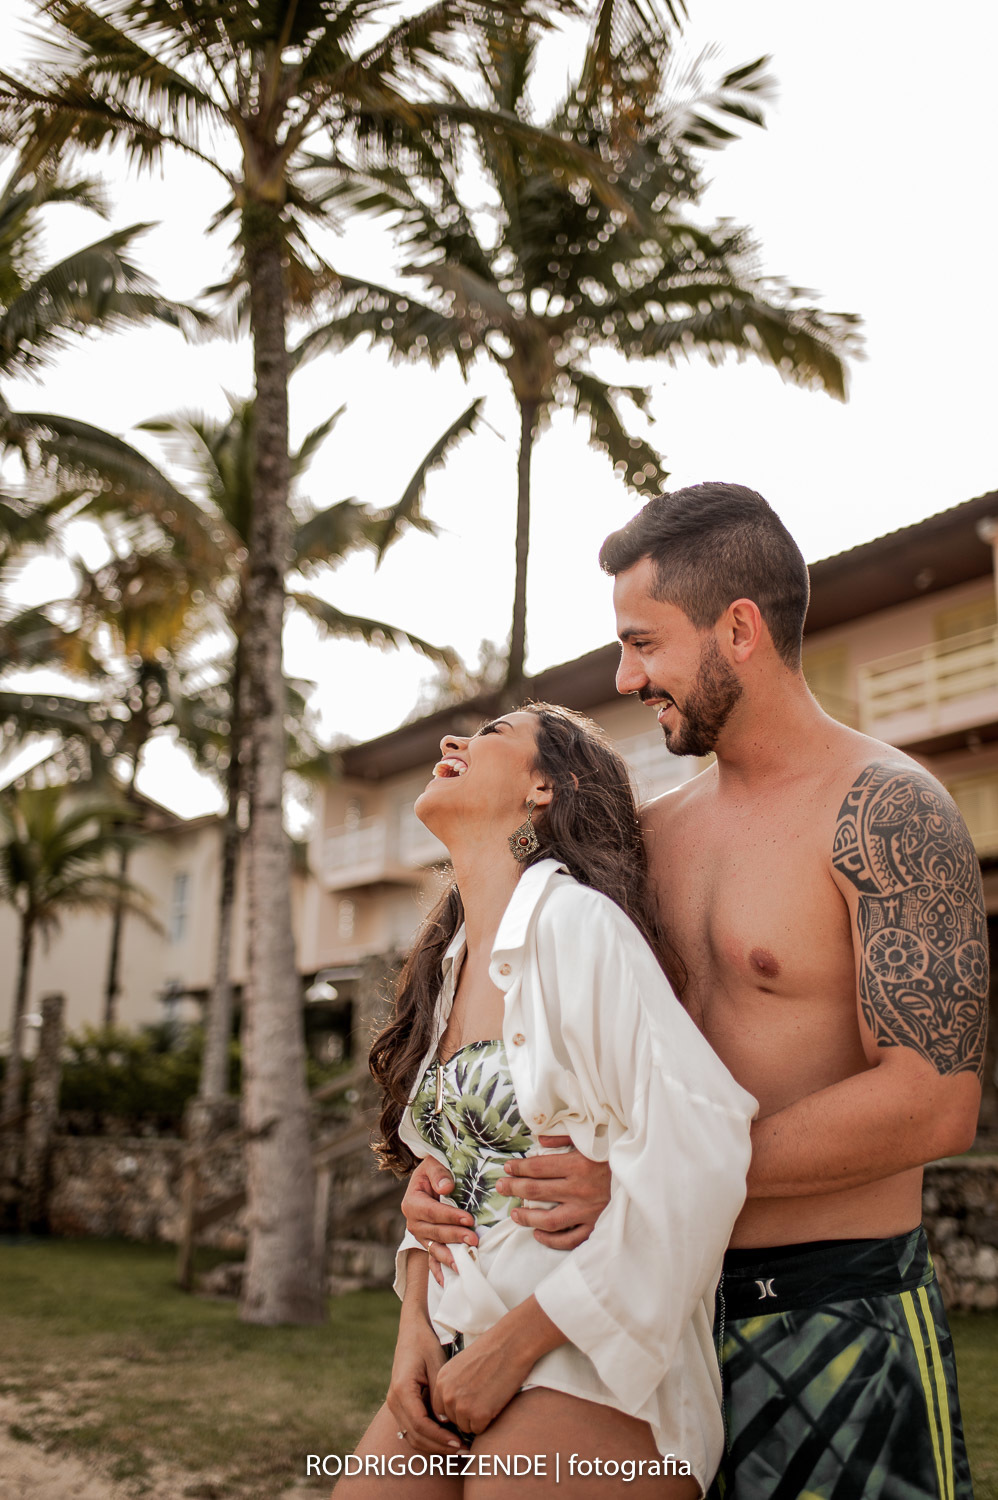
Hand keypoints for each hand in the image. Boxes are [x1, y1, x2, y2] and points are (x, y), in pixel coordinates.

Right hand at [387, 1311, 462, 1453]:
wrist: (412, 1332)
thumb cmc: (426, 1345)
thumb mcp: (437, 1365)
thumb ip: (439, 1395)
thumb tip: (445, 1423)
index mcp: (401, 1389)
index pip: (419, 1424)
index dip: (439, 1437)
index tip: (459, 1442)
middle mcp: (394, 1401)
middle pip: (415, 1436)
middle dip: (439, 1446)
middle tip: (464, 1450)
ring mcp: (395, 1405)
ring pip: (412, 1437)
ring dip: (434, 1446)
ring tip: (459, 1447)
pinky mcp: (401, 1406)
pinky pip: (413, 1429)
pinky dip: (429, 1438)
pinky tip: (448, 1438)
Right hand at [403, 1160, 478, 1284]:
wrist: (430, 1178)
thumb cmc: (434, 1170)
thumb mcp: (434, 1164)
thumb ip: (439, 1173)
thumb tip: (446, 1188)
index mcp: (412, 1202)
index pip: (431, 1212)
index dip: (449, 1216)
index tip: (468, 1219)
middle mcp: (412, 1221)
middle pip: (434, 1232)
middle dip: (454, 1236)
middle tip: (474, 1240)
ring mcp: (419, 1235)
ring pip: (433, 1248)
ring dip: (449, 1255)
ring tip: (464, 1262)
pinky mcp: (427, 1243)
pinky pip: (431, 1259)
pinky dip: (437, 1270)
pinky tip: (446, 1281)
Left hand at [430, 1339, 530, 1437]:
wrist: (510, 1345)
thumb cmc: (490, 1351)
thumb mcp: (461, 1365)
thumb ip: (453, 1385)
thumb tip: (454, 1405)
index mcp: (441, 1380)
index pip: (440, 1408)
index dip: (454, 1408)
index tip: (466, 1404)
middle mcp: (448, 1395)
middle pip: (453, 1419)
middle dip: (466, 1414)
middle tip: (482, 1398)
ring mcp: (462, 1406)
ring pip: (466, 1426)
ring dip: (477, 1419)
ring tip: (489, 1399)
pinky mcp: (479, 1414)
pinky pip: (479, 1429)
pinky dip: (488, 1421)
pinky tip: (495, 1403)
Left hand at [497, 1136, 610, 1247]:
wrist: (647, 1178)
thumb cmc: (618, 1156)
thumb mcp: (594, 1140)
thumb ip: (566, 1138)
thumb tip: (540, 1139)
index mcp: (579, 1165)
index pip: (538, 1168)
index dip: (519, 1168)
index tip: (509, 1168)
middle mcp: (580, 1190)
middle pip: (537, 1191)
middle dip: (515, 1188)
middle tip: (501, 1187)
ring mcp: (588, 1212)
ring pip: (549, 1220)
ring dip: (527, 1217)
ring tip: (515, 1213)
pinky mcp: (596, 1228)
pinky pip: (568, 1239)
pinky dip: (551, 1239)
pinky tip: (538, 1233)